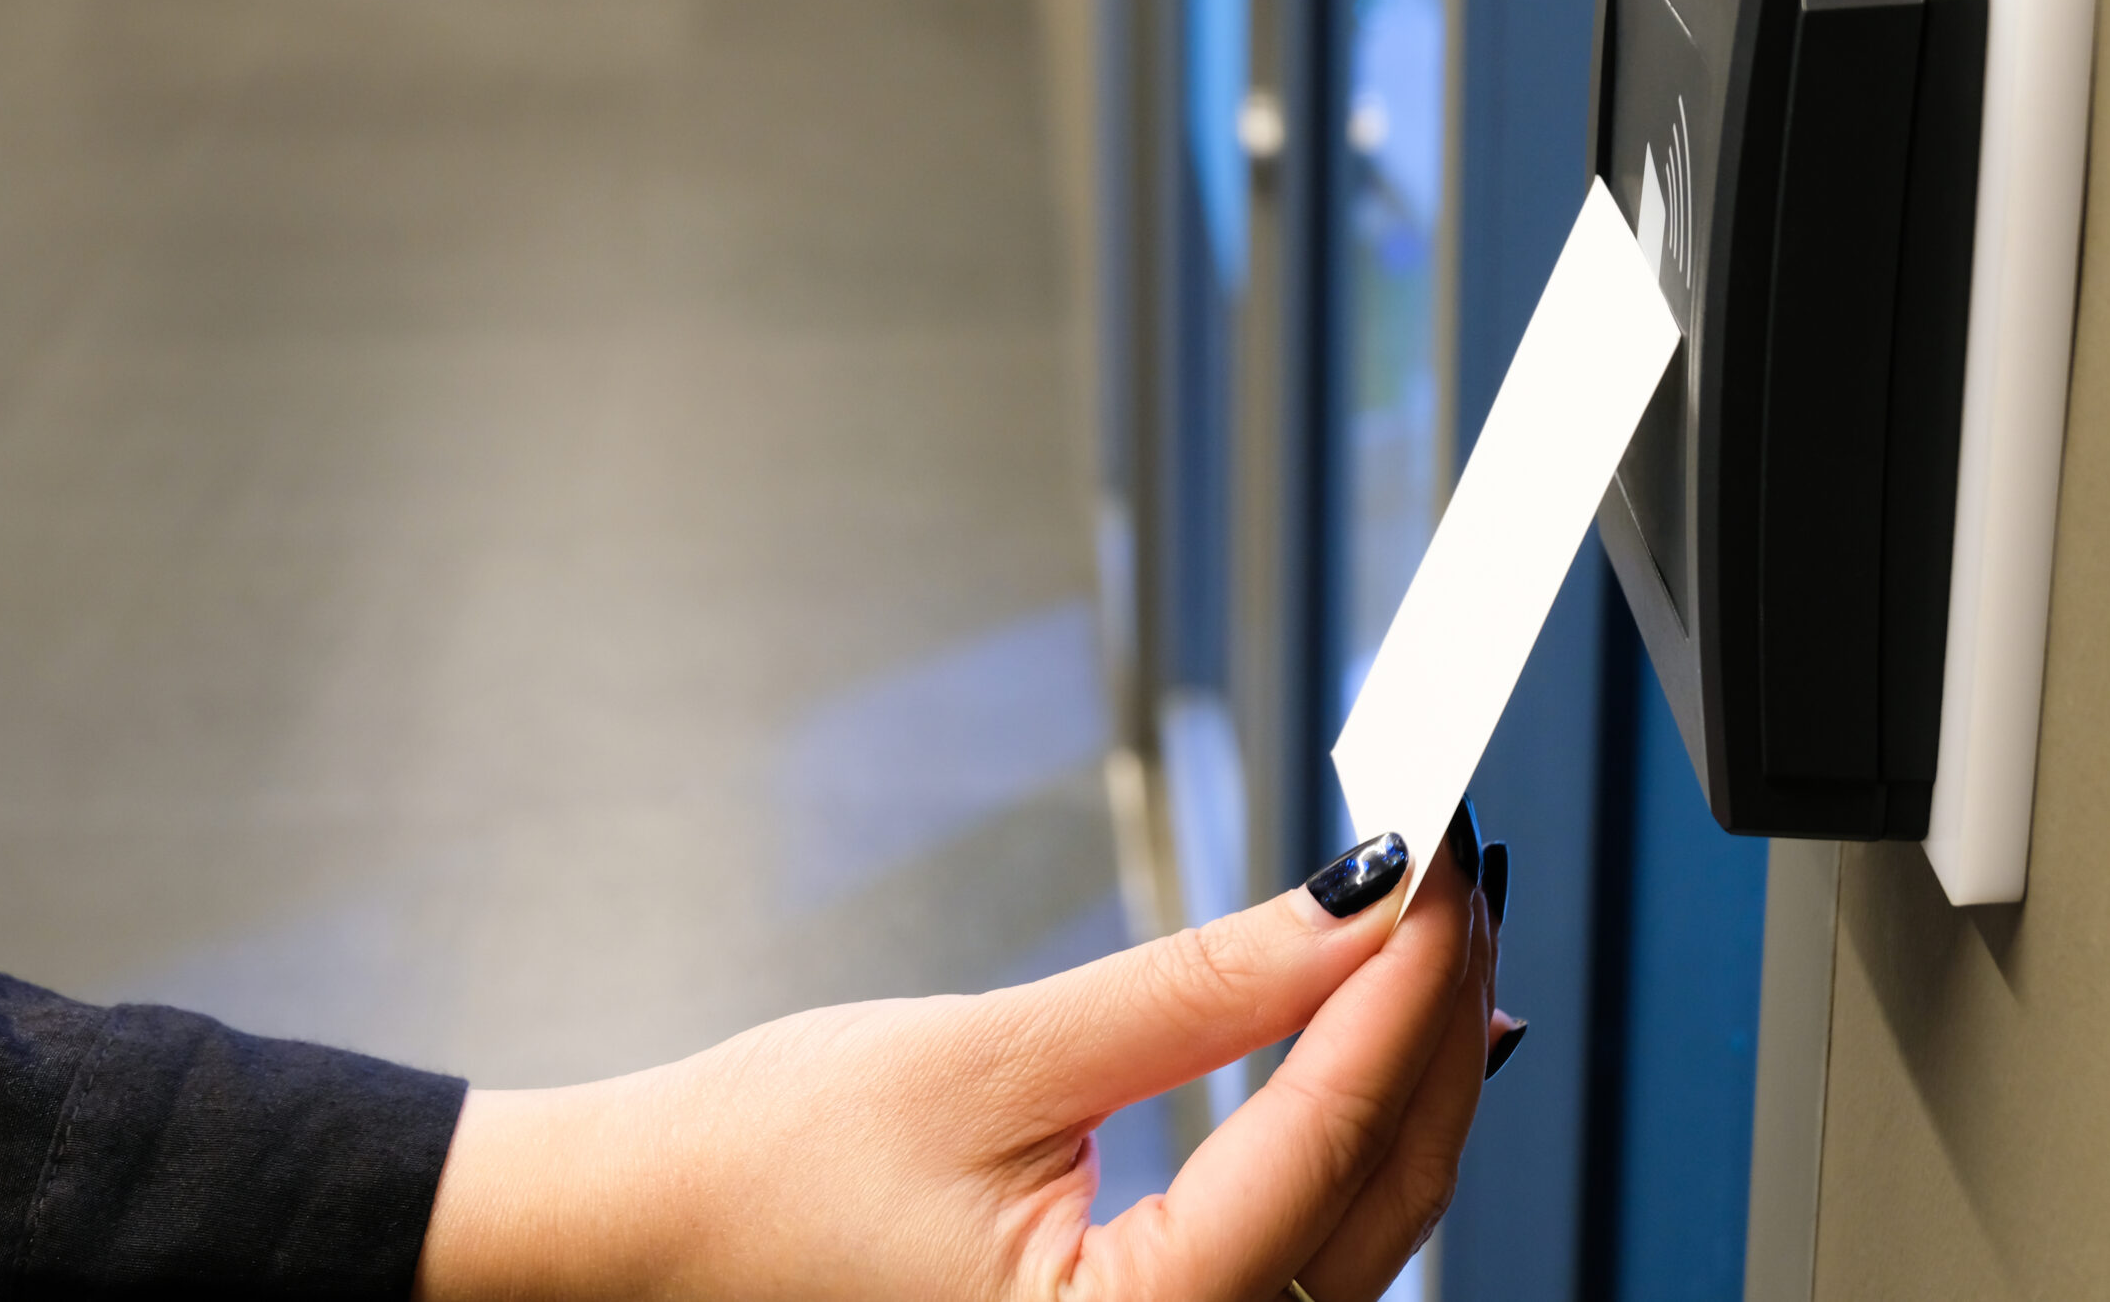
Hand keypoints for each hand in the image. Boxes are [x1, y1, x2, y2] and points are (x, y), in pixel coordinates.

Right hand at [415, 825, 1509, 1301]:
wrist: (651, 1247)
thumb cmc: (769, 1175)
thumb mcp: (990, 1059)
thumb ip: (1190, 992)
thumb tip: (1348, 907)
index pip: (1326, 1140)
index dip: (1403, 981)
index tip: (1443, 858)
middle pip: (1381, 1195)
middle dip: (1432, 1020)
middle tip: (1458, 870)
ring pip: (1365, 1229)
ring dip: (1410, 1076)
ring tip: (1438, 935)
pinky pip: (1309, 1252)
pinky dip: (1352, 1140)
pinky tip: (1383, 1052)